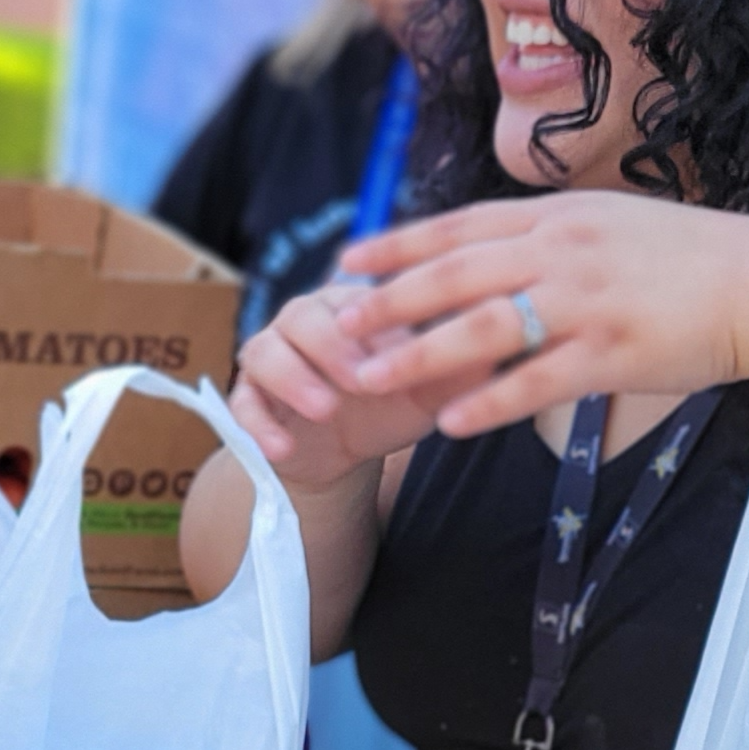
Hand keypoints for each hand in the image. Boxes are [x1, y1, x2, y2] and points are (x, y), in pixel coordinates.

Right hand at [226, 282, 489, 487]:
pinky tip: (281, 447)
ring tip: (326, 408)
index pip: (354, 297)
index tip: (397, 350)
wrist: (347, 452)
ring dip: (293, 378)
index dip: (371, 320)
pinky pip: (242, 405)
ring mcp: (270, 357)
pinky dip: (257, 425)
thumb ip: (462, 365)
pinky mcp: (250, 399)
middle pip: (302, 315)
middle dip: (331, 348)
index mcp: (349, 305)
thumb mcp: (433, 388)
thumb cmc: (393, 403)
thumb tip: (507, 339)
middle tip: (361, 380)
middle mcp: (303, 321)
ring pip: (263, 351)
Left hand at [333, 194, 748, 439]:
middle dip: (388, 302)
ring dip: (417, 356)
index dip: (398, 245)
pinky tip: (447, 425)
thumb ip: (545, 236)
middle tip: (336, 325)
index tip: (346, 261)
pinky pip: (535, 382)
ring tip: (367, 381)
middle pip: (454, 275)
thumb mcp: (606, 224)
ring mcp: (585, 302)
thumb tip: (486, 247)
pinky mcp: (612, 353)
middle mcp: (562, 252)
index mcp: (557, 217)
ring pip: (482, 328)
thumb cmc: (685, 258)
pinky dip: (487, 404)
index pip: (459, 226)